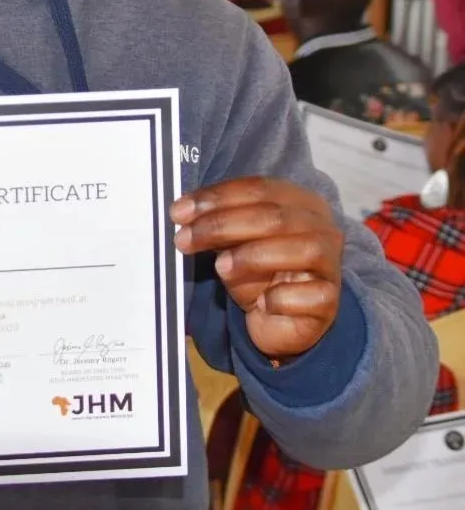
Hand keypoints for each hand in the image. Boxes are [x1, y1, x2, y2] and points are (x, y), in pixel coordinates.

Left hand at [171, 178, 343, 358]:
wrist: (278, 321)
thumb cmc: (257, 272)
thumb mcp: (232, 242)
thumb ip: (216, 223)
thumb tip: (182, 212)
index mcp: (298, 201)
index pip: (258, 188)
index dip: (217, 197)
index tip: (178, 211)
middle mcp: (321, 226)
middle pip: (274, 216)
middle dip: (222, 225)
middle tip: (184, 239)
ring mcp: (331, 263)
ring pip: (300, 249)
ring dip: (252, 257)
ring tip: (221, 268)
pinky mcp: (330, 301)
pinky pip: (309, 295)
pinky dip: (280, 297)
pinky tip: (261, 303)